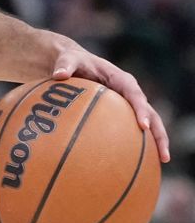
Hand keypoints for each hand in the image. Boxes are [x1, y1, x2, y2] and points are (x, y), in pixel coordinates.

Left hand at [51, 47, 170, 161]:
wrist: (76, 63)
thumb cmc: (73, 61)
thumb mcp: (69, 59)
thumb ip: (65, 65)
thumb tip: (58, 75)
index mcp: (121, 79)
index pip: (135, 94)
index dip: (140, 109)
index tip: (143, 126)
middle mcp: (130, 93)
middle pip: (150, 113)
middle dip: (158, 133)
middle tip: (163, 155)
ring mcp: (128, 105)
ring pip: (148, 124)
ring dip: (156, 142)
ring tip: (162, 162)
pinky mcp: (122, 114)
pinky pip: (131, 130)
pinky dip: (137, 144)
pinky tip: (137, 163)